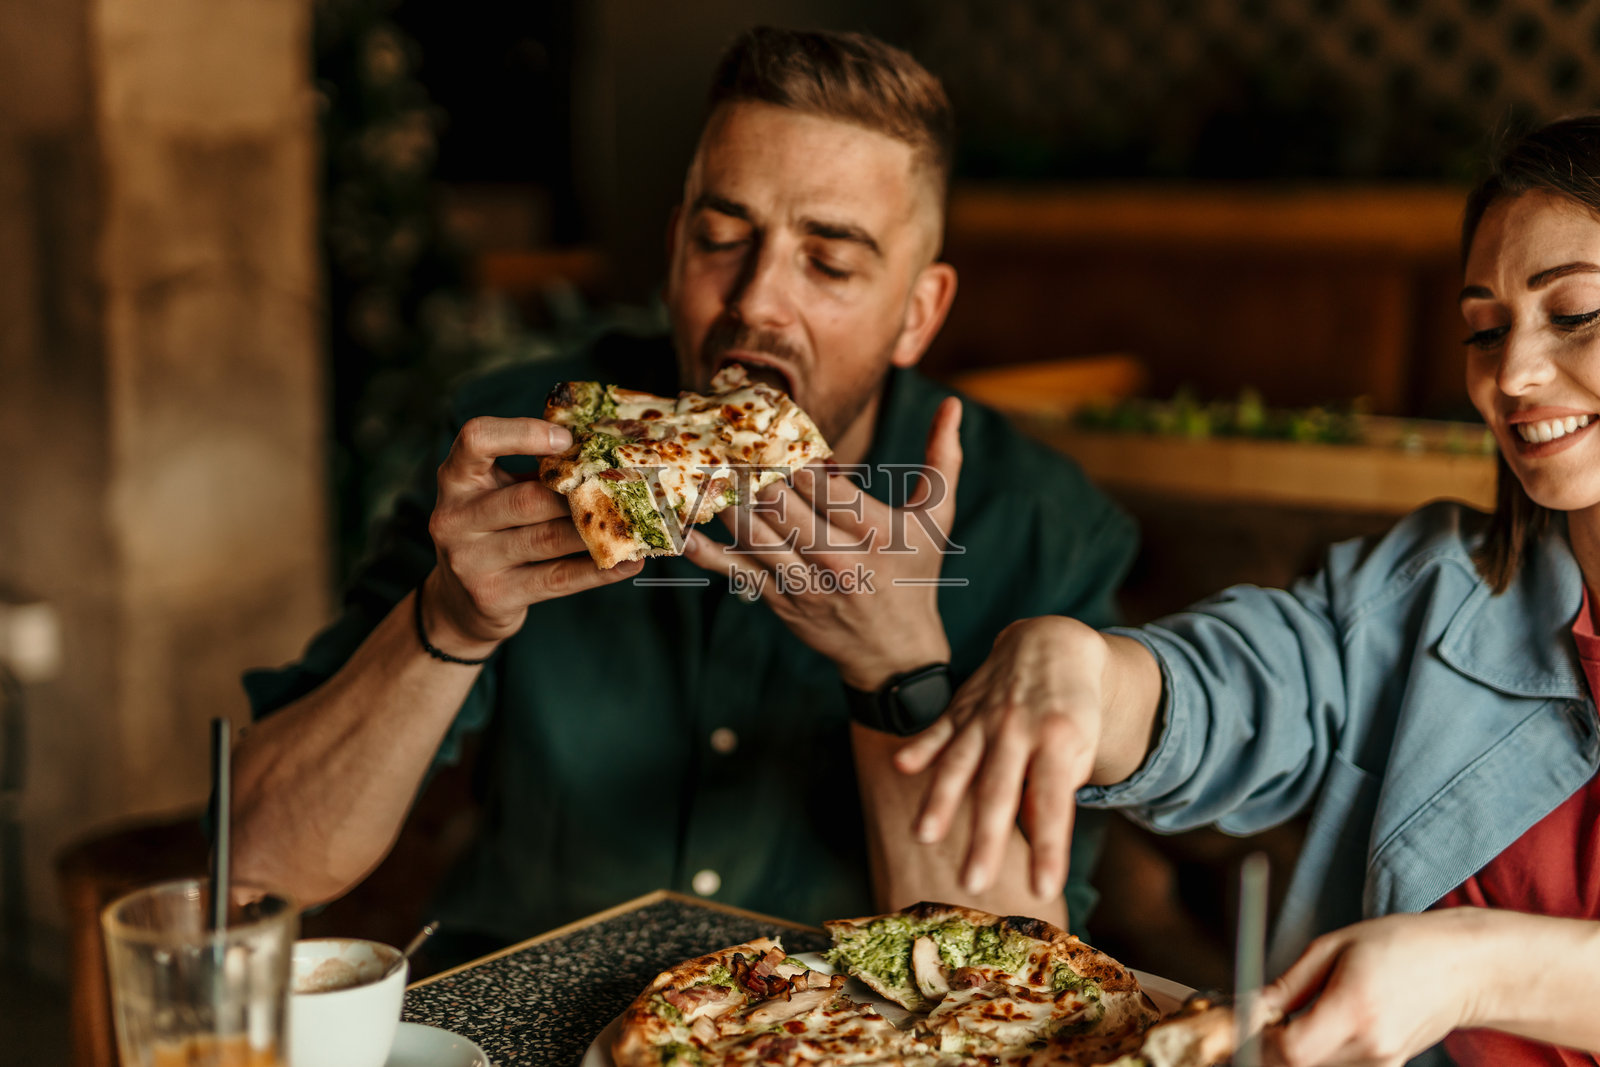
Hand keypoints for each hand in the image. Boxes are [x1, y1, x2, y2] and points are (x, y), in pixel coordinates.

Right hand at [423, 416, 641, 656]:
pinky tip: (629, 562)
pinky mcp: (493, 595)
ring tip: (636, 522)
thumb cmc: (493, 529)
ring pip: (547, 539)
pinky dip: (598, 569)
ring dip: (596, 530)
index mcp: (456, 479)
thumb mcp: (499, 492)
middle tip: (624, 486)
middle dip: (579, 494)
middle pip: (526, 498)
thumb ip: (536, 472)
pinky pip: (557, 578)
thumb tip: (608, 453)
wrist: (459, 601)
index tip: (567, 439)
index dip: (522, 433)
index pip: (477, 439)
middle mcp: (455, 518)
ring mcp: (470, 561)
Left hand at [682, 396, 962, 690]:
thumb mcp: (938, 518)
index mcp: (877, 532)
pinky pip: (737, 572)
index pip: (828, 486)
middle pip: (785, 505)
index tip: (772, 423)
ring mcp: (807, 583)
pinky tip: (681, 529)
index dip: (796, 454)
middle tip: (723, 434)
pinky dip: (707, 552)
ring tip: (702, 465)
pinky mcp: (782, 601)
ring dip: (725, 499)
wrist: (895, 652)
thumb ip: (944, 458)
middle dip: (752, 468)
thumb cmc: (916, 574)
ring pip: (756, 534)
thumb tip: (954, 405)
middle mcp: (839, 559)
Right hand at [893, 616, 1112, 897]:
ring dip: (941, 799)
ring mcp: (986, 717)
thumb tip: (1036, 833)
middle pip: (999, 791)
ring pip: (960, 762)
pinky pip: (938, 729)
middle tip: (974, 883)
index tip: (1044, 888)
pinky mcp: (960, 707)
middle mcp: (1020, 729)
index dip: (1049, 847)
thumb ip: (1053, 788)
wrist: (1052, 643)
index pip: (1054, 803)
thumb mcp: (1080, 747)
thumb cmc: (1070, 711)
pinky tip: (901, 767)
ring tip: (924, 836)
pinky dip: (919, 747)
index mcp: (1060, 741)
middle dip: (986, 838)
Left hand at [1260, 911, 1491, 1066]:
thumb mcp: (1334, 947)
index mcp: (1354, 1009)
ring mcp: (1384, 1064)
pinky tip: (1320, 1027)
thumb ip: (1289, 984)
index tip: (1250, 1020)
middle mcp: (1372, 1046)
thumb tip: (1251, 1006)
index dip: (1259, 1040)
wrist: (1463, 968)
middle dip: (1269, 1047)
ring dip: (1292, 1052)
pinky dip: (1318, 1055)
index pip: (1290, 1051)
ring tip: (1294, 1018)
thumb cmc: (1400, 945)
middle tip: (1262, 1018)